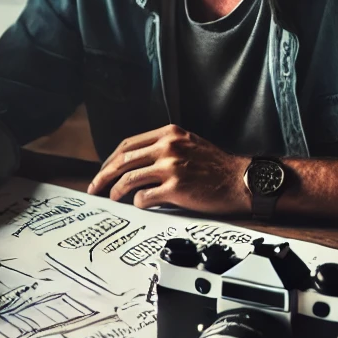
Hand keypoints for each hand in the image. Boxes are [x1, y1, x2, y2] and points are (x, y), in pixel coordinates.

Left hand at [87, 124, 250, 214]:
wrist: (243, 181)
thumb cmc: (216, 166)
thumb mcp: (188, 144)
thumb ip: (162, 147)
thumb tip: (132, 162)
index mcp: (168, 134)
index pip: (127, 145)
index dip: (110, 160)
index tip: (103, 171)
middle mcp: (168, 147)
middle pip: (122, 161)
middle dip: (103, 176)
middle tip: (95, 187)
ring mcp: (171, 167)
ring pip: (129, 179)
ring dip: (116, 191)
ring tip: (112, 198)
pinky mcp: (176, 187)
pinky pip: (145, 196)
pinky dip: (138, 202)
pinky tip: (140, 204)